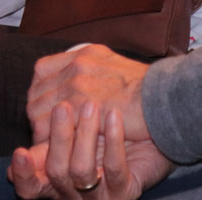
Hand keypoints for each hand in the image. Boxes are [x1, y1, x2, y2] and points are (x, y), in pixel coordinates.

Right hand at [9, 104, 172, 198]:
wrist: (156, 128)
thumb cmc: (110, 121)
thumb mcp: (79, 118)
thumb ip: (53, 112)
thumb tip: (30, 106)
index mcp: (56, 176)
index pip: (30, 186)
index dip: (23, 174)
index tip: (20, 153)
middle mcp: (74, 190)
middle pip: (56, 171)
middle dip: (58, 138)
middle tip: (63, 107)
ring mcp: (101, 193)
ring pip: (81, 171)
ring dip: (84, 136)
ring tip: (92, 105)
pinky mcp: (125, 190)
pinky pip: (115, 169)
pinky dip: (113, 140)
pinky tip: (114, 115)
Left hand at [27, 45, 149, 144]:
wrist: (165, 100)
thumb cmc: (146, 89)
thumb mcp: (113, 65)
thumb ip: (90, 69)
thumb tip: (74, 83)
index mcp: (82, 54)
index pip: (40, 69)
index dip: (39, 89)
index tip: (44, 104)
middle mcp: (76, 66)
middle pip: (36, 91)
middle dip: (37, 111)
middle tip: (44, 127)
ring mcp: (78, 86)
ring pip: (39, 110)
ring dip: (42, 127)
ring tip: (50, 139)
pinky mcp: (82, 109)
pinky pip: (52, 126)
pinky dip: (50, 138)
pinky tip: (58, 146)